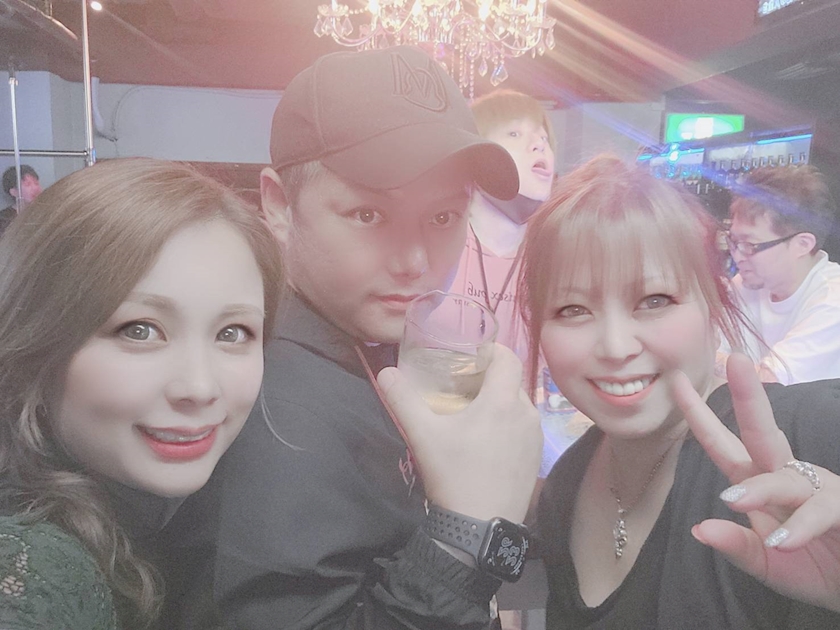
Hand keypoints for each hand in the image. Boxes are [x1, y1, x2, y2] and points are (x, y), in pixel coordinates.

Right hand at [377, 343, 541, 522]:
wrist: (480, 528)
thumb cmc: (453, 474)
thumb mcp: (422, 435)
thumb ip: (402, 399)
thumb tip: (386, 372)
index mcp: (502, 401)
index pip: (508, 357)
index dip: (491, 350)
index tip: (471, 355)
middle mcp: (526, 413)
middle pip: (511, 381)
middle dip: (490, 377)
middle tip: (463, 386)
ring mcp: (535, 437)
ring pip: (518, 405)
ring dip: (499, 402)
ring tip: (473, 414)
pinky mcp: (536, 457)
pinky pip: (524, 427)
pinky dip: (508, 423)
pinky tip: (487, 442)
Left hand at [670, 352, 839, 611]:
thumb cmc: (811, 568)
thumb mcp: (766, 564)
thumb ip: (736, 548)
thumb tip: (699, 529)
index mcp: (759, 482)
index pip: (723, 445)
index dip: (700, 415)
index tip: (677, 382)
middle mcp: (787, 476)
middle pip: (762, 432)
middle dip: (748, 397)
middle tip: (735, 360)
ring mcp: (818, 490)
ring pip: (785, 480)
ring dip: (760, 489)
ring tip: (734, 500)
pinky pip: (821, 511)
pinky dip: (800, 525)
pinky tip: (783, 541)